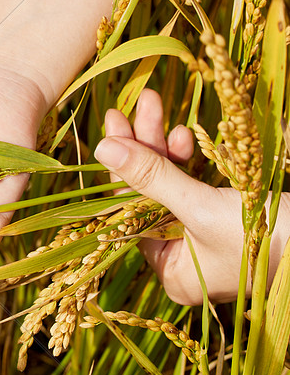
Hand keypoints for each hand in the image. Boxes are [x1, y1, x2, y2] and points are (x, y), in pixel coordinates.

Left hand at [95, 89, 284, 303]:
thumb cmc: (273, 238)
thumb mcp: (203, 206)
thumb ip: (151, 177)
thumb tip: (102, 147)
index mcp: (171, 272)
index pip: (129, 210)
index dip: (120, 164)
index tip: (112, 122)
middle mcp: (183, 261)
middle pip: (148, 194)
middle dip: (144, 146)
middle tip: (139, 103)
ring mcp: (206, 240)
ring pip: (170, 185)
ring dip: (164, 146)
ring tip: (158, 108)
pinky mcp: (228, 221)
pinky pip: (195, 187)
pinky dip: (189, 161)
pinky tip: (186, 137)